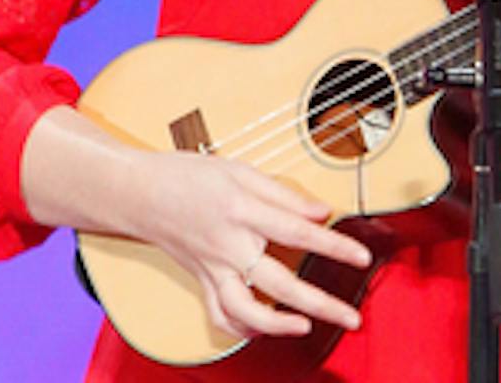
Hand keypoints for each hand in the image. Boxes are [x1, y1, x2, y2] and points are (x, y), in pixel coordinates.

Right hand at [128, 151, 372, 340]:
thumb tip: (321, 212)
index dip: (334, 246)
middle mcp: (228, 245)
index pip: (298, 232)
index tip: (361, 257)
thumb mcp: (239, 171)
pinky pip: (221, 315)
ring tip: (305, 327)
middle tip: (350, 316)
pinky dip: (243, 329)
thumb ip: (283, 194)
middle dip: (320, 303)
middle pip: (280, 282)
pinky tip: (266, 328)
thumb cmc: (186, 176)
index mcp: (242, 211)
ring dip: (278, 326)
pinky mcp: (202, 281)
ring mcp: (213, 268)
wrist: (138, 192)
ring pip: (246, 310)